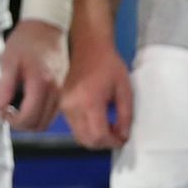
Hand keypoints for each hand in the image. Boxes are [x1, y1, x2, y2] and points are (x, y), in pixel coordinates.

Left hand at [0, 19, 68, 130]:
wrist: (46, 25)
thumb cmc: (26, 40)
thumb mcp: (9, 59)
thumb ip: (5, 85)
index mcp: (41, 83)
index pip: (30, 117)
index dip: (13, 121)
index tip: (2, 111)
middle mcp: (56, 91)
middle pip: (40, 124)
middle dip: (22, 125)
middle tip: (7, 112)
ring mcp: (62, 90)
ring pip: (48, 120)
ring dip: (31, 121)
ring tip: (15, 108)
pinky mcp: (63, 88)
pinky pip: (52, 111)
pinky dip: (39, 114)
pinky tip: (26, 102)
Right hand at [60, 31, 131, 149]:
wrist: (88, 45)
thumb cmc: (108, 64)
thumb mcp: (125, 89)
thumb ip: (126, 116)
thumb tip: (123, 135)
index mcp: (89, 101)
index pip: (99, 136)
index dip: (113, 142)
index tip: (122, 138)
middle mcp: (72, 106)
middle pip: (86, 140)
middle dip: (104, 143)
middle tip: (116, 134)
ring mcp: (64, 105)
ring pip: (78, 135)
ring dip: (94, 137)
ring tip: (107, 126)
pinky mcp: (61, 103)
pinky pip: (73, 126)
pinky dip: (86, 129)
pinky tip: (96, 118)